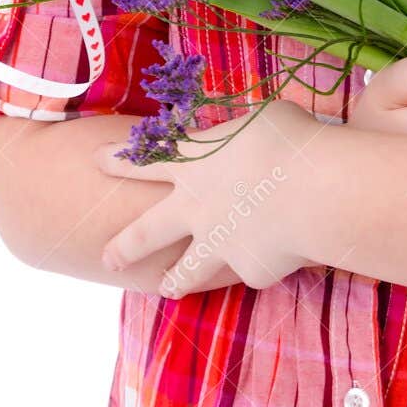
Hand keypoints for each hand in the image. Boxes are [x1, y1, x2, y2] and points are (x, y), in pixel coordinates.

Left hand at [95, 98, 316, 299]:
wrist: (311, 188)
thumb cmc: (286, 138)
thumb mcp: (257, 118)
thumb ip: (241, 133)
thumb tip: (249, 135)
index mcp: (194, 162)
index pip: (144, 160)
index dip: (118, 160)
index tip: (95, 160)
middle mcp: (195, 208)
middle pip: (146, 232)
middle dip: (124, 246)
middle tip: (107, 258)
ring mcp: (219, 243)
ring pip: (186, 270)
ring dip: (174, 280)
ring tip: (167, 288)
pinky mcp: (249, 269)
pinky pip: (252, 269)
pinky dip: (260, 263)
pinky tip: (277, 258)